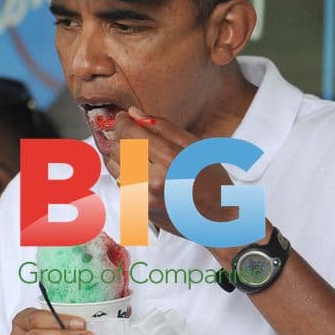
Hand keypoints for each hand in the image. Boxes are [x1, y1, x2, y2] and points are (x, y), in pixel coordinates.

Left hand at [106, 106, 237, 239]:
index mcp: (171, 160)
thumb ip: (163, 127)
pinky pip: (120, 184)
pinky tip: (141, 171)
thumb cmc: (213, 181)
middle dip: (121, 137)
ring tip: (138, 154)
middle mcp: (154, 180)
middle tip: (133, 134)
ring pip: (115, 167)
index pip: (130, 134)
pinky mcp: (139, 210)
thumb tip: (134, 114)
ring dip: (121, 156)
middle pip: (118, 149)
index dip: (122, 122)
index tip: (124, 118)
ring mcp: (145, 198)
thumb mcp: (196, 147)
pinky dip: (125, 173)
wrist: (219, 220)